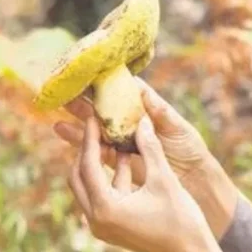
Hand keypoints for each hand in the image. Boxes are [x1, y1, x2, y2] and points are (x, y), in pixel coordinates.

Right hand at [53, 79, 209, 186]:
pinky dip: (79, 142)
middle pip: (104, 108)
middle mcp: (132, 122)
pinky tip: (62, 132)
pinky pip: (97, 149)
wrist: (193, 178)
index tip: (87, 73)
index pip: (123, 91)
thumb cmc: (190, 148)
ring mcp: (123, 140)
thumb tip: (144, 93)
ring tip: (58, 112)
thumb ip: (161, 113)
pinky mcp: (118, 159)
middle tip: (64, 91)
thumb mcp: (178, 128)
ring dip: (77, 120)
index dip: (106, 82)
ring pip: (96, 128)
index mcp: (146, 108)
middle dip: (84, 99)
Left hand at [68, 112, 231, 251]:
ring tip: (114, 140)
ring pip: (89, 187)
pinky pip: (102, 197)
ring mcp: (103, 227)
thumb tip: (141, 120)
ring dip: (100, 165)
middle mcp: (97, 221)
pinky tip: (127, 160)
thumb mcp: (164, 179)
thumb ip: (149, 148)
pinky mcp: (112, 228)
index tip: (93, 118)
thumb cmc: (181, 219)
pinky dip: (111, 179)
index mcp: (105, 209)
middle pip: (79, 177)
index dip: (90, 139)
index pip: (87, 166)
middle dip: (88, 152)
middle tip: (97, 129)